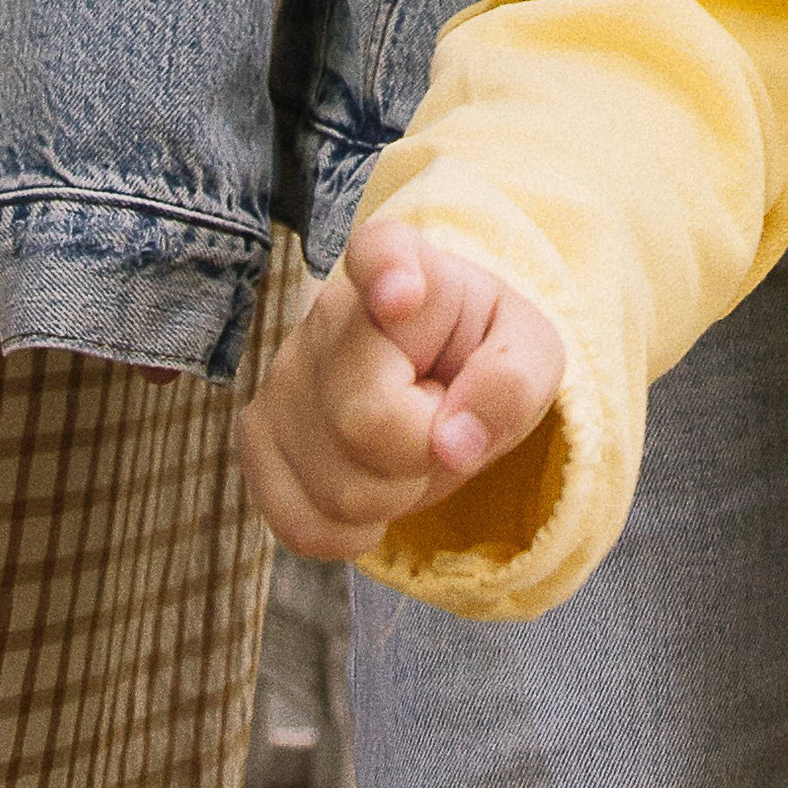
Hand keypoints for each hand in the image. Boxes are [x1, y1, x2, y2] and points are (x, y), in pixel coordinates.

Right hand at [238, 219, 565, 561]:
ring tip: (407, 445)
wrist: (441, 380)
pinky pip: (302, 525)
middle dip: (424, 452)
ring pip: (337, 489)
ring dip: (393, 496)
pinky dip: (349, 534)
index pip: (383, 253)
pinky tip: (371, 486)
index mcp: (411, 268)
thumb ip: (511, 385)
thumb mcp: (531, 358)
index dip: (386, 273)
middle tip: (441, 421)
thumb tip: (455, 442)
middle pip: (368, 419)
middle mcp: (330, 314)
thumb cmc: (485, 357)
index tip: (403, 293)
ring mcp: (283, 374)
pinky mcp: (256, 435)